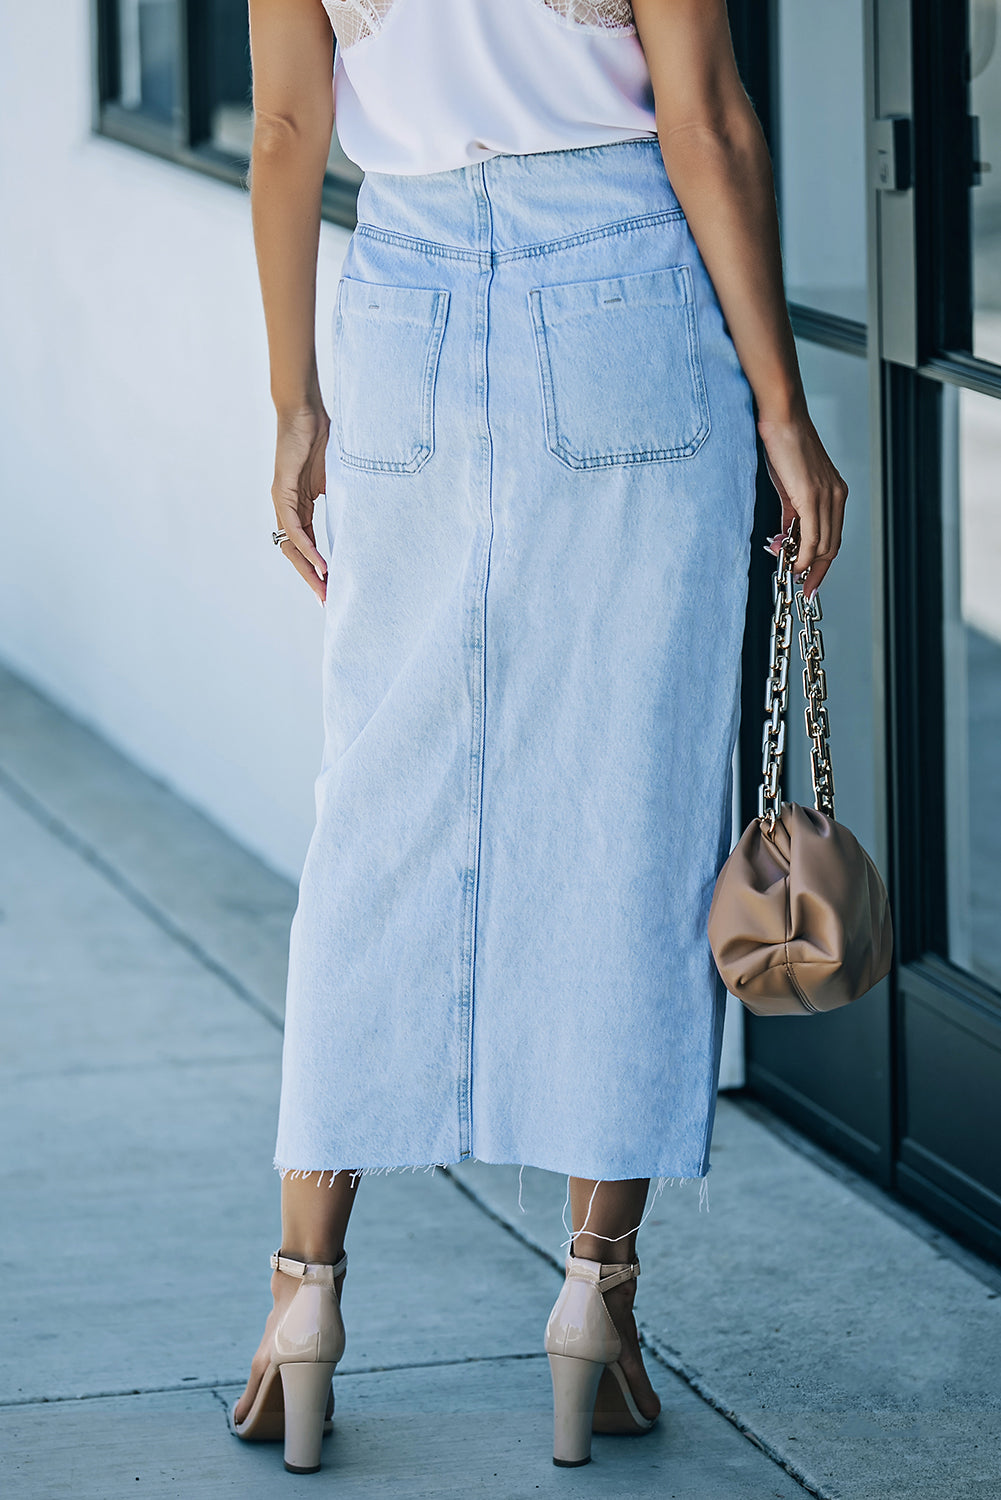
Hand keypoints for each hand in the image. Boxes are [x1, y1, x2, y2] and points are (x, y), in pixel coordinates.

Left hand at [272, 405, 329, 602]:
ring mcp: (283, 501)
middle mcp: (288, 508)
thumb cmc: (324, 438)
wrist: (306, 410)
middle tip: (327, 602)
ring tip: (324, 590)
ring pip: (292, 546)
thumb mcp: (340, 478)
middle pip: (297, 553)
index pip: (308, 546)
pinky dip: (307, 548)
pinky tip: (320, 564)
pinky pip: (295, 528)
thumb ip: (347, 500)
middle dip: (312, 580)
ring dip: (308, 570)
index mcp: (302, 507)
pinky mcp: (282, 492)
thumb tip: (368, 518)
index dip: (319, 569)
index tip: (334, 590)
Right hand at [756, 413, 847, 599]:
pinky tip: (793, 560)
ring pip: (823, 544)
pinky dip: (803, 553)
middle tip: (801, 584)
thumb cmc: (784, 445)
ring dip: (806, 563)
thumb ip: (793, 513)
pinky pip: (812, 535)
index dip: (822, 562)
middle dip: (817, 570)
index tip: (810, 579)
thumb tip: (788, 535)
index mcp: (834, 492)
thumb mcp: (790, 485)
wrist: (782, 419)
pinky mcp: (811, 496)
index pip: (834, 537)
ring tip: (789, 569)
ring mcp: (826, 496)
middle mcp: (836, 495)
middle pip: (832, 546)